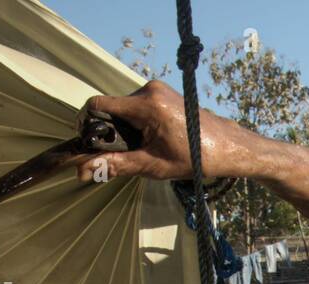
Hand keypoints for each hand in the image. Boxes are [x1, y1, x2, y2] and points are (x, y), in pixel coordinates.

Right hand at [74, 81, 243, 182]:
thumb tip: (84, 171)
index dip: (87, 124)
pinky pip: (135, 105)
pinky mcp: (161, 91)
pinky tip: (149, 138)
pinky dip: (134, 122)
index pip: (98, 105)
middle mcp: (149, 90)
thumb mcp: (152, 165)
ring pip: (122, 107)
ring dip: (123, 128)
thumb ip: (116, 165)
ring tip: (141, 147)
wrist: (224, 146)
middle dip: (108, 131)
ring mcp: (156, 88)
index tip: (87, 144)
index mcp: (146, 105)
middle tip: (121, 154)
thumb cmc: (193, 158)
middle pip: (110, 108)